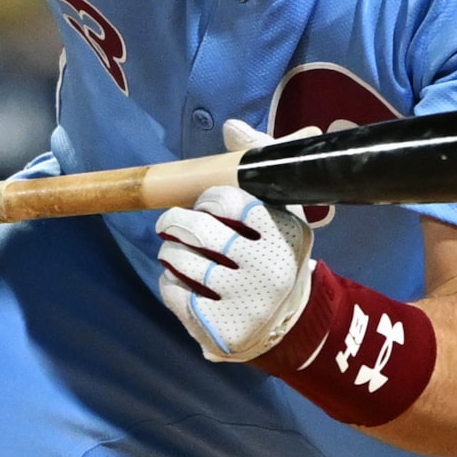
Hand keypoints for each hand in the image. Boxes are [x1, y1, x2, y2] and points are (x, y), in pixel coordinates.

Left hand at [154, 130, 314, 361]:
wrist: (285, 321)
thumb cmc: (273, 252)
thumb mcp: (278, 210)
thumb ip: (258, 165)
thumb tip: (232, 127)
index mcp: (288, 235)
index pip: (232, 202)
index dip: (208, 199)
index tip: (204, 203)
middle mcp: (272, 270)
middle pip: (200, 231)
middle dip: (176, 222)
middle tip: (172, 224)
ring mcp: (247, 304)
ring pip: (182, 262)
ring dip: (169, 253)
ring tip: (174, 252)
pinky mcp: (222, 329)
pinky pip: (174, 293)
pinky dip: (168, 283)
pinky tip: (180, 282)